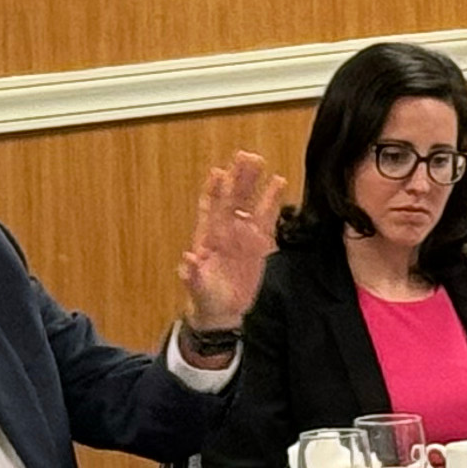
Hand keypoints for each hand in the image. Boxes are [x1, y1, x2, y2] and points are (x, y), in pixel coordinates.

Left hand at [180, 150, 280, 333]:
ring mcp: (242, 234)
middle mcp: (225, 230)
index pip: (209, 208)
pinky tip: (278, 182)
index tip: (218, 173)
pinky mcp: (259, 242)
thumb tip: (188, 259)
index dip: (212, 190)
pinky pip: (267, 217)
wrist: (222, 312)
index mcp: (207, 237)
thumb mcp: (197, 288)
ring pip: (248, 202)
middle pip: (231, 198)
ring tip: (259, 160)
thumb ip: (192, 274)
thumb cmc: (205, 297)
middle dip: (237, 177)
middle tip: (244, 156)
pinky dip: (272, 200)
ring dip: (253, 182)